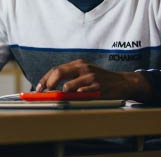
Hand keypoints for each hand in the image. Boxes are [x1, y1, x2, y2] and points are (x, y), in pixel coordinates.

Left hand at [35, 59, 151, 101]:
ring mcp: (91, 77)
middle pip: (59, 72)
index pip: (56, 69)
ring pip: (69, 84)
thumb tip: (51, 86)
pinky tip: (74, 97)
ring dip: (61, 93)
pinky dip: (76, 95)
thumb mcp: (85, 73)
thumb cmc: (101, 79)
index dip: (45, 78)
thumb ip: (71, 77)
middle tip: (43, 92)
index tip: (38, 87)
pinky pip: (83, 92)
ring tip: (58, 98)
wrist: (122, 82)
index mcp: (78, 64)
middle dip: (48, 83)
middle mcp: (83, 68)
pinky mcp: (98, 87)